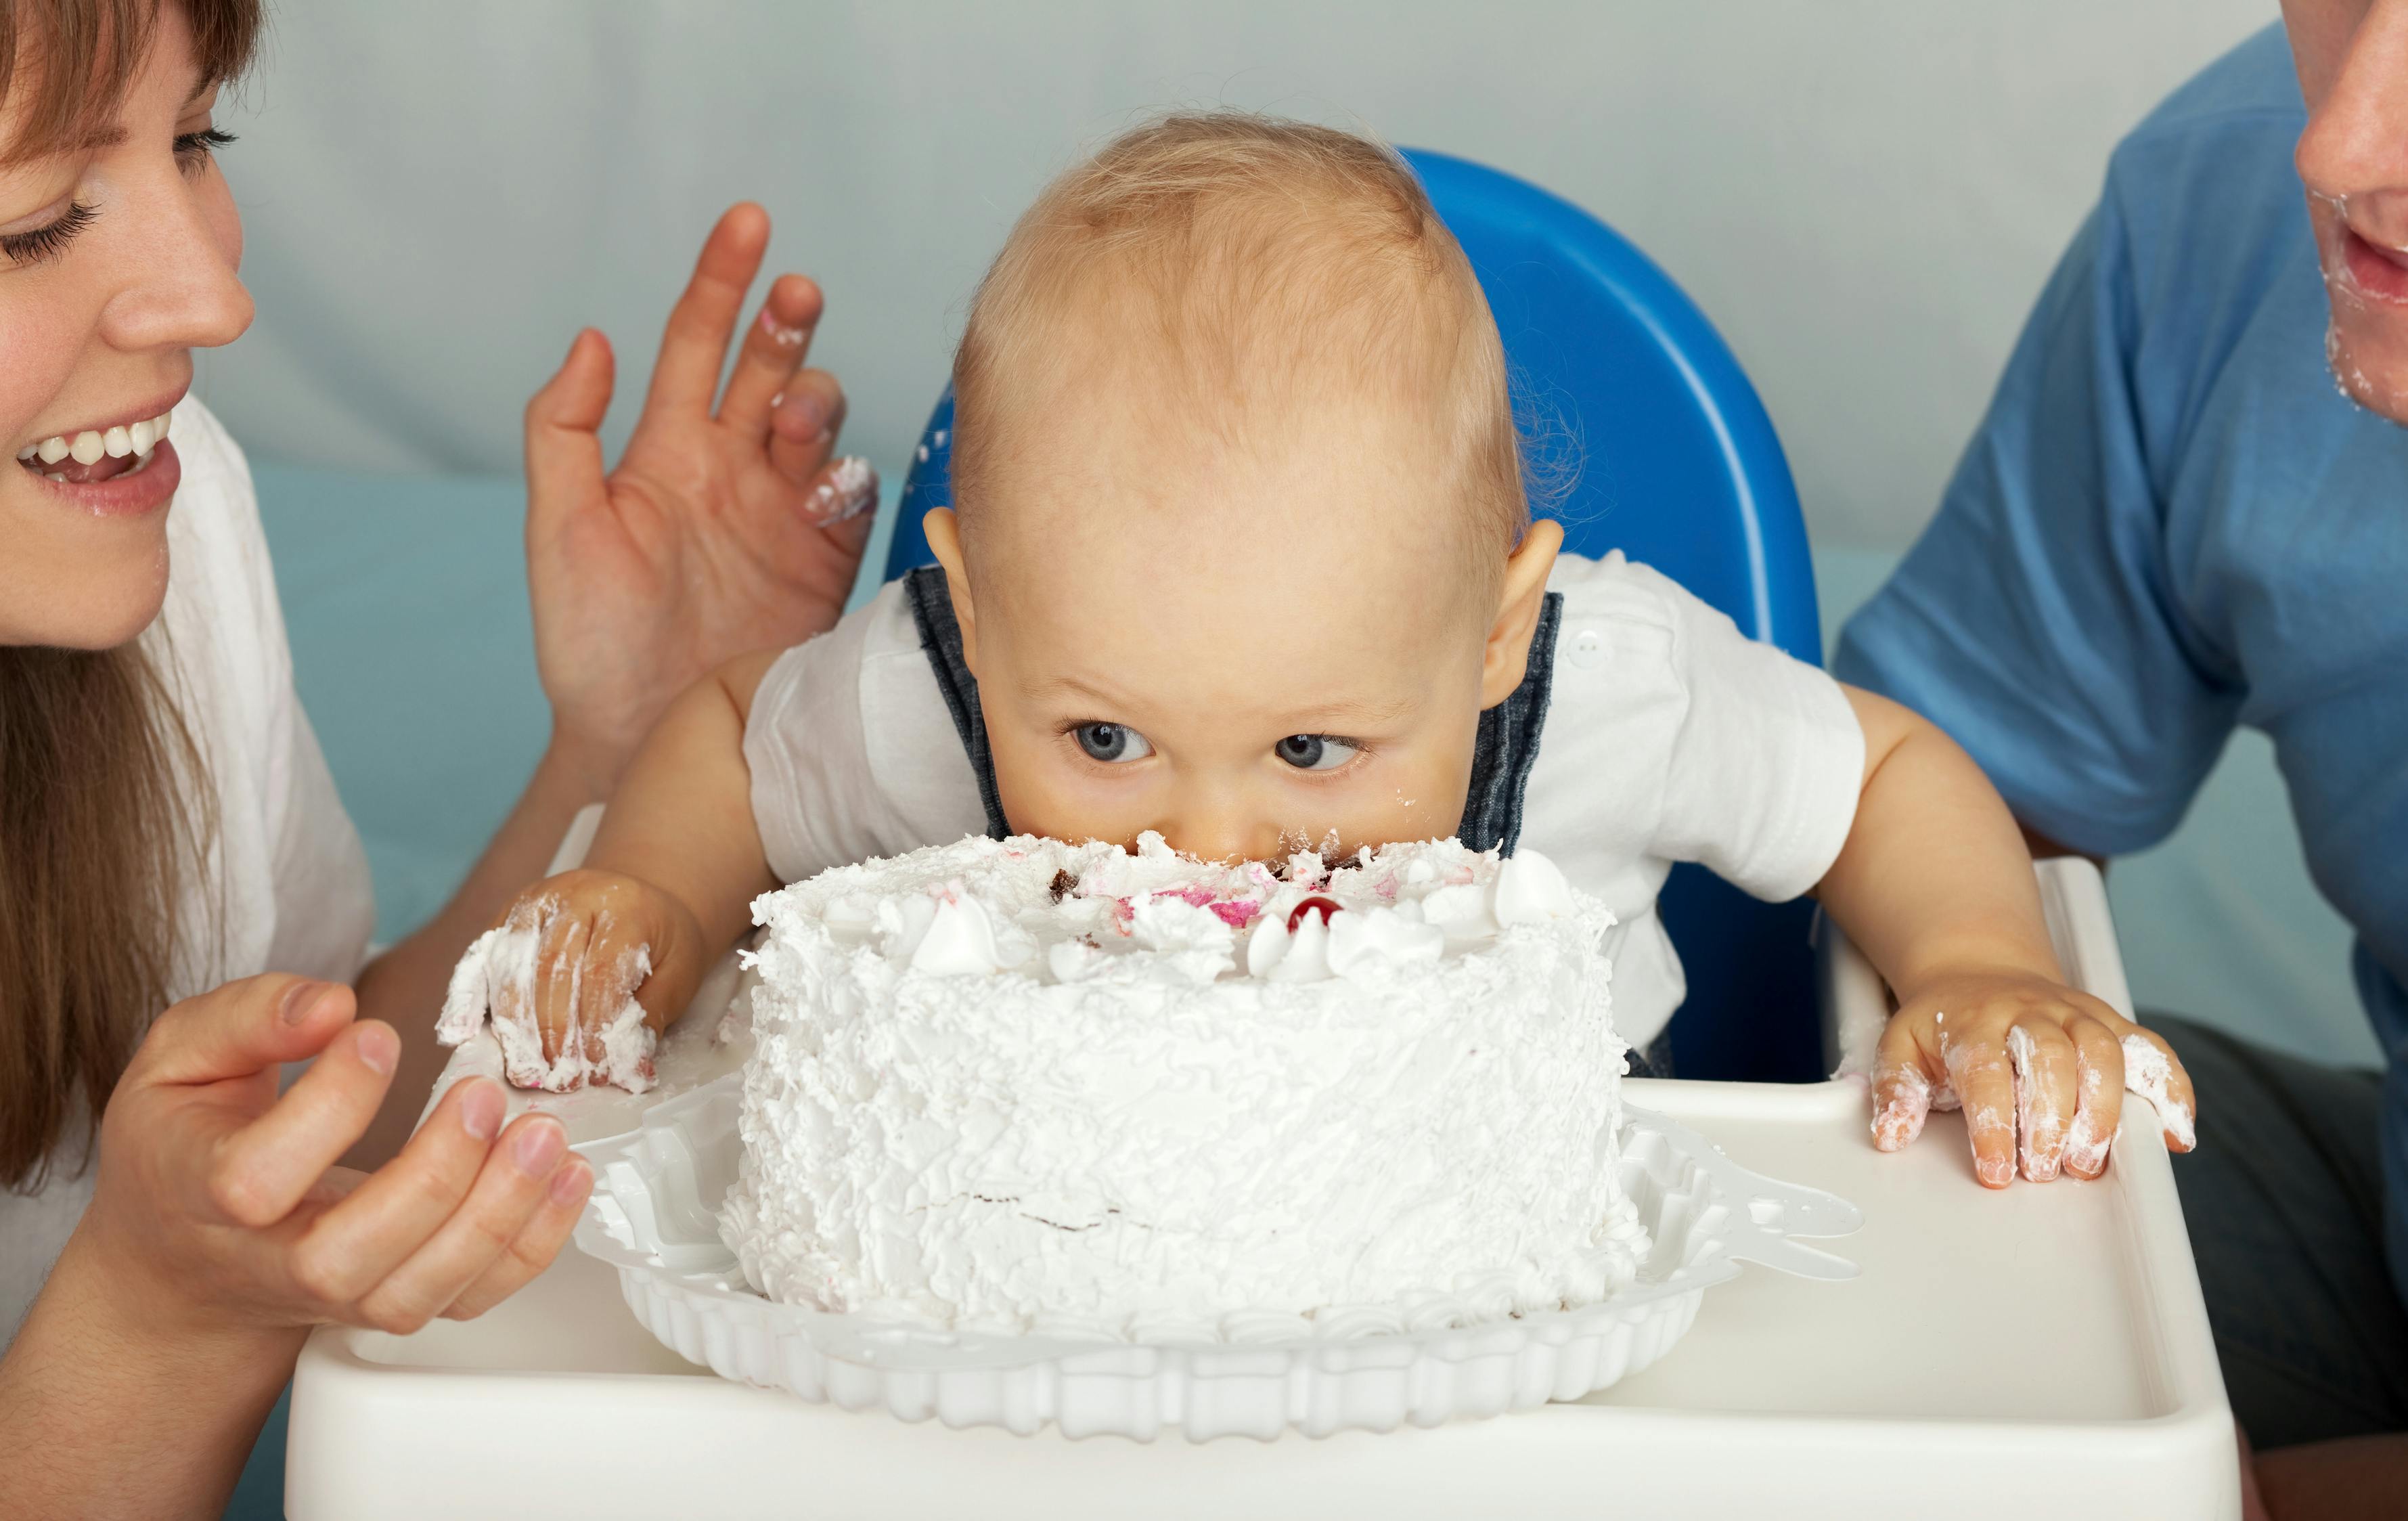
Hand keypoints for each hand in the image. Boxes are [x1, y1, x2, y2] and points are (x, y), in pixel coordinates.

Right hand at [70, 974, 590, 1341]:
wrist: (186, 1263)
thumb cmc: (188, 1144)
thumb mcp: (180, 1060)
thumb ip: (245, 1019)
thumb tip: (329, 1007)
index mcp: (199, 1195)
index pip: (255, 1179)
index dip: (327, 1109)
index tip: (378, 1037)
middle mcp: (270, 1265)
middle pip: (345, 1258)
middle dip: (431, 1179)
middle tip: (483, 1095)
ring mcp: (337, 1297)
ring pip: (416, 1292)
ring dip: (496, 1216)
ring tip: (545, 1136)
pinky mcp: (395, 1302)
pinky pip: (470, 1300)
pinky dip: (531, 1246)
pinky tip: (566, 1179)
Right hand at [448, 871, 703, 1092]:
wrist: (642, 898)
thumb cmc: (661, 943)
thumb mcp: (679, 972)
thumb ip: (653, 1016)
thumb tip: (631, 1070)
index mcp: (622, 906)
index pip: (600, 972)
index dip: (594, 1027)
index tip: (595, 1071)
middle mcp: (572, 896)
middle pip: (549, 969)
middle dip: (552, 1033)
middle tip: (559, 1079)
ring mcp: (533, 902)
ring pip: (509, 965)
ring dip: (514, 1025)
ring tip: (526, 1071)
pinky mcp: (505, 916)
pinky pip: (479, 957)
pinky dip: (466, 997)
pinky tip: (460, 1033)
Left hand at [523, 202, 877, 792]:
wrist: (647, 739)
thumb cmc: (591, 643)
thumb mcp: (559, 530)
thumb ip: (564, 430)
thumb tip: (592, 337)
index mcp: (665, 453)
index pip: (699, 344)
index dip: (722, 282)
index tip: (749, 224)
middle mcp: (730, 472)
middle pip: (770, 367)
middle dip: (787, 322)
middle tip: (797, 294)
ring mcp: (782, 516)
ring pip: (818, 422)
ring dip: (813, 400)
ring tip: (791, 423)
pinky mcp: (825, 564)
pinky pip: (852, 497)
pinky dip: (845, 477)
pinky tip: (821, 489)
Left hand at [1868, 968, 2196, 1186]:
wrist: (1976, 971)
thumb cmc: (1942, 1025)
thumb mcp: (1901, 1047)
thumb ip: (1895, 1090)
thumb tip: (1890, 1136)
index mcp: (1974, 1022)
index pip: (1986, 1071)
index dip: (1994, 1125)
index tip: (1996, 1171)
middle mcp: (2029, 1012)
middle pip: (2051, 1059)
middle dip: (2051, 1119)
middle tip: (2045, 1171)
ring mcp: (2075, 1014)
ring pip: (2102, 1051)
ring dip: (2103, 1110)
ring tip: (2089, 1162)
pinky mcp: (2110, 1021)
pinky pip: (2150, 1049)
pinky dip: (2171, 1089)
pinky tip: (2175, 1135)